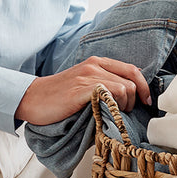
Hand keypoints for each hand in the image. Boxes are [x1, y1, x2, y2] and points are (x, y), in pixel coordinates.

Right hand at [16, 56, 150, 123]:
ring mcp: (87, 77)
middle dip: (134, 100)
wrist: (31, 99)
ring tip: (113, 114)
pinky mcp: (81, 90)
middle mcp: (94, 66)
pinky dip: (113, 106)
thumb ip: (103, 85)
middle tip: (124, 113)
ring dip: (124, 106)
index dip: (143, 87)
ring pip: (124, 89)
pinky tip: (105, 114)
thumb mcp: (83, 84)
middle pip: (131, 81)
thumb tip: (127, 99)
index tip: (145, 102)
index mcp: (97, 62)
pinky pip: (109, 94)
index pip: (132, 70)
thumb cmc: (58, 96)